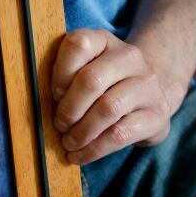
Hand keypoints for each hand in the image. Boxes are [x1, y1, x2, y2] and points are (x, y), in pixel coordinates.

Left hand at [51, 29, 172, 164]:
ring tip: (69, 143)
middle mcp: (129, 57)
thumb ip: (64, 77)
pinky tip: (81, 155)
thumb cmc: (103, 85)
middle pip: (92, 80)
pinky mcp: (157, 114)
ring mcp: (147, 85)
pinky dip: (94, 149)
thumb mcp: (84, 70)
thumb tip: (38, 104)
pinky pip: (120, 133)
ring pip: (107, 109)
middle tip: (59, 125)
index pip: (78, 44)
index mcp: (104, 41)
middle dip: (69, 108)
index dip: (60, 72)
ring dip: (81, 132)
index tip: (54, 94)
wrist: (149, 94)